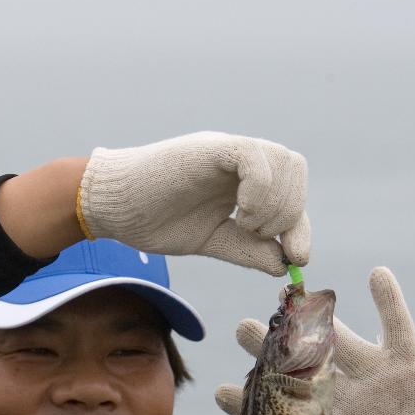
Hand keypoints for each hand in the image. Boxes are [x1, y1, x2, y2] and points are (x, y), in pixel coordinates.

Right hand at [77, 132, 308, 275]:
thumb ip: (248, 250)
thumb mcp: (213, 241)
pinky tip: (240, 213)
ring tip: (245, 226)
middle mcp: (241, 160)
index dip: (300, 225)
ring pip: (283, 162)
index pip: (292, 191)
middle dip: (289, 215)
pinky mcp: (209, 149)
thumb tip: (284, 265)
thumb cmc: (157, 221)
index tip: (296, 258)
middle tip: (259, 237)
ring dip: (274, 204)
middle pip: (295, 171)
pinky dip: (259, 189)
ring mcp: (226, 152)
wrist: (114, 208)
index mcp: (245, 180)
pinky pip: (253, 158)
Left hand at [215, 268, 414, 414]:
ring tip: (291, 298)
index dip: (253, 406)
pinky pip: (399, 327)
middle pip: (302, 372)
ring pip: (340, 344)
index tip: (220, 392)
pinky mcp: (413, 366)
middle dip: (272, 352)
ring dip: (318, 321)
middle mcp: (347, 401)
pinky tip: (374, 275)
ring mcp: (377, 379)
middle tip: (239, 329)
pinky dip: (390, 302)